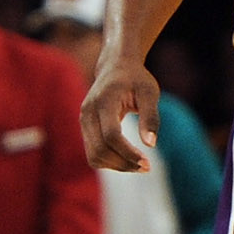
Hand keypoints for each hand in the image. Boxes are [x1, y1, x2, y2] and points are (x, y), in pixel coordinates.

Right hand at [80, 54, 157, 172]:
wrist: (115, 66)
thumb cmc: (136, 79)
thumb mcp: (149, 93)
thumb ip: (150, 117)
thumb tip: (150, 145)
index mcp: (104, 101)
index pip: (111, 135)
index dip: (128, 153)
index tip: (148, 162)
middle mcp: (88, 112)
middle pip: (100, 149)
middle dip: (123, 163)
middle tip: (147, 167)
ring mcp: (83, 121)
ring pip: (93, 155)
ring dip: (116, 166)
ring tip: (139, 165)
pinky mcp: (85, 128)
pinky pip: (93, 153)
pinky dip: (110, 161)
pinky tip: (128, 159)